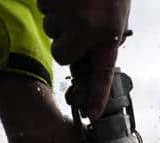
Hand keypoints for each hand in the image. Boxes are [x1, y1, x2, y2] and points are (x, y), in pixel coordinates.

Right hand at [38, 0, 130, 118]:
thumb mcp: (114, 15)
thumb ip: (101, 37)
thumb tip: (86, 61)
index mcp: (109, 33)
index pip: (103, 73)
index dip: (97, 95)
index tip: (93, 114)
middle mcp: (89, 28)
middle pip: (63, 56)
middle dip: (64, 42)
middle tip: (76, 21)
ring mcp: (68, 14)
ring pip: (51, 31)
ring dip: (58, 18)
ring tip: (74, 0)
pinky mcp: (52, 1)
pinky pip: (44, 9)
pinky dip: (51, 1)